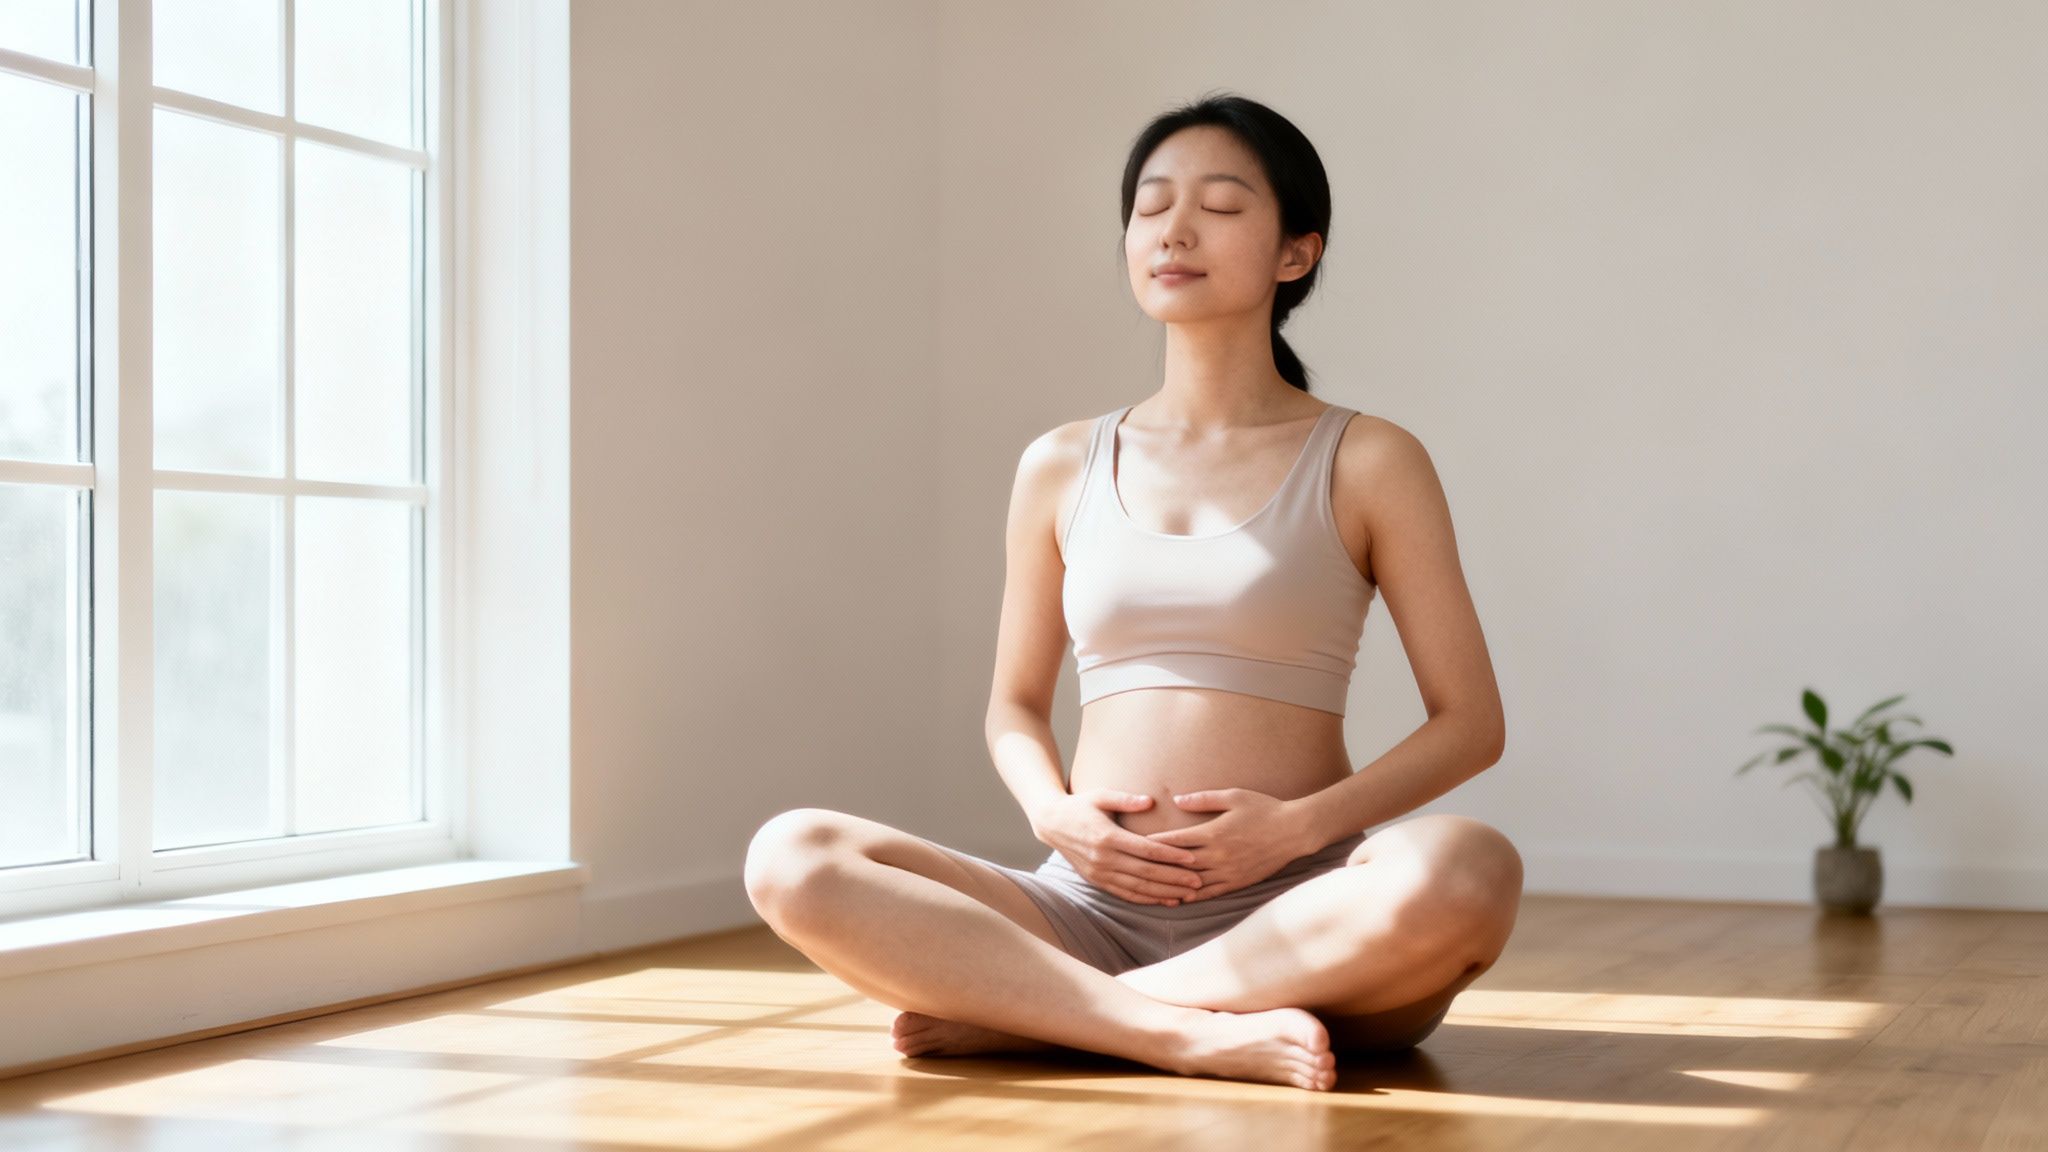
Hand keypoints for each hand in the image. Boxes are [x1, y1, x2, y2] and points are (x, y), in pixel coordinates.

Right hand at [1030, 790, 1206, 904]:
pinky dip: (1147, 899)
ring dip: (1164, 893)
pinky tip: (1166, 900)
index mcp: (1107, 836)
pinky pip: (1126, 894)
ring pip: (1138, 888)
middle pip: (1145, 873)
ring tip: (1188, 895)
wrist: (1052, 823)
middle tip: (1199, 881)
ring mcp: (1100, 873)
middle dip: (1174, 879)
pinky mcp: (1098, 881)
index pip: (1145, 850)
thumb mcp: (1100, 795)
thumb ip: (1125, 799)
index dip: (1170, 856)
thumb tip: (1150, 801)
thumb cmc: (1080, 805)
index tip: (1192, 859)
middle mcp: (1103, 858)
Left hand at [1142, 789, 1319, 902]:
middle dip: (1158, 866)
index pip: (1176, 840)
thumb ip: (1204, 798)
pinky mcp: (1239, 882)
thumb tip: (1177, 799)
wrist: (1294, 831)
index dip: (1155, 843)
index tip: (1136, 844)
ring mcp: (1229, 871)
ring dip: (1173, 885)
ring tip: (1153, 888)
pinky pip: (1212, 893)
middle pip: (1180, 864)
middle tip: (1137, 868)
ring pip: (1194, 882)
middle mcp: (1218, 855)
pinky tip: (1182, 898)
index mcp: (1214, 832)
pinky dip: (1195, 896)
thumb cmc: (1264, 808)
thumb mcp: (1234, 796)